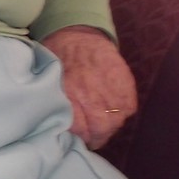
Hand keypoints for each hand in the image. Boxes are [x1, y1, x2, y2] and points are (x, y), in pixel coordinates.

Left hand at [40, 25, 135, 149]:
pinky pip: (129, 107)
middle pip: (101, 129)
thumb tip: (60, 130)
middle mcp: (89, 95)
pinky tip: (114, 110)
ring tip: (103, 125)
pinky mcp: (124, 82)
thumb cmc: (57, 63)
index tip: (80, 141)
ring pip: (117, 121)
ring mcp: (109, 88)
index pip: (80, 131)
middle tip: (94, 138)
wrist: (75, 37)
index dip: (81, 138)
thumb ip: (56, 107)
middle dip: (98, 137)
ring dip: (111, 126)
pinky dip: (123, 112)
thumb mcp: (48, 85)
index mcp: (68, 97)